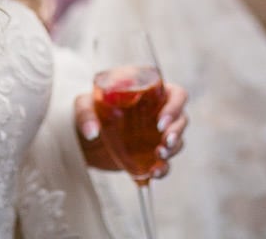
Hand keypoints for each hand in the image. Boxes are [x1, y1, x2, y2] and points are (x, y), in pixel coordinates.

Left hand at [74, 82, 188, 176]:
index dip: (174, 107)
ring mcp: (157, 134)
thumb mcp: (83, 106)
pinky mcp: (151, 153)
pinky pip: (165, 161)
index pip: (177, 94)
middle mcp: (159, 111)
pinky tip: (154, 173)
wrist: (85, 138)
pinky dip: (163, 168)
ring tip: (159, 157)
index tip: (160, 122)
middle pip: (181, 119)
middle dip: (176, 132)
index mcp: (151, 91)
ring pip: (178, 140)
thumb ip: (85, 115)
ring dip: (172, 150)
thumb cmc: (89, 111)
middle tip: (163, 144)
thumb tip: (92, 132)